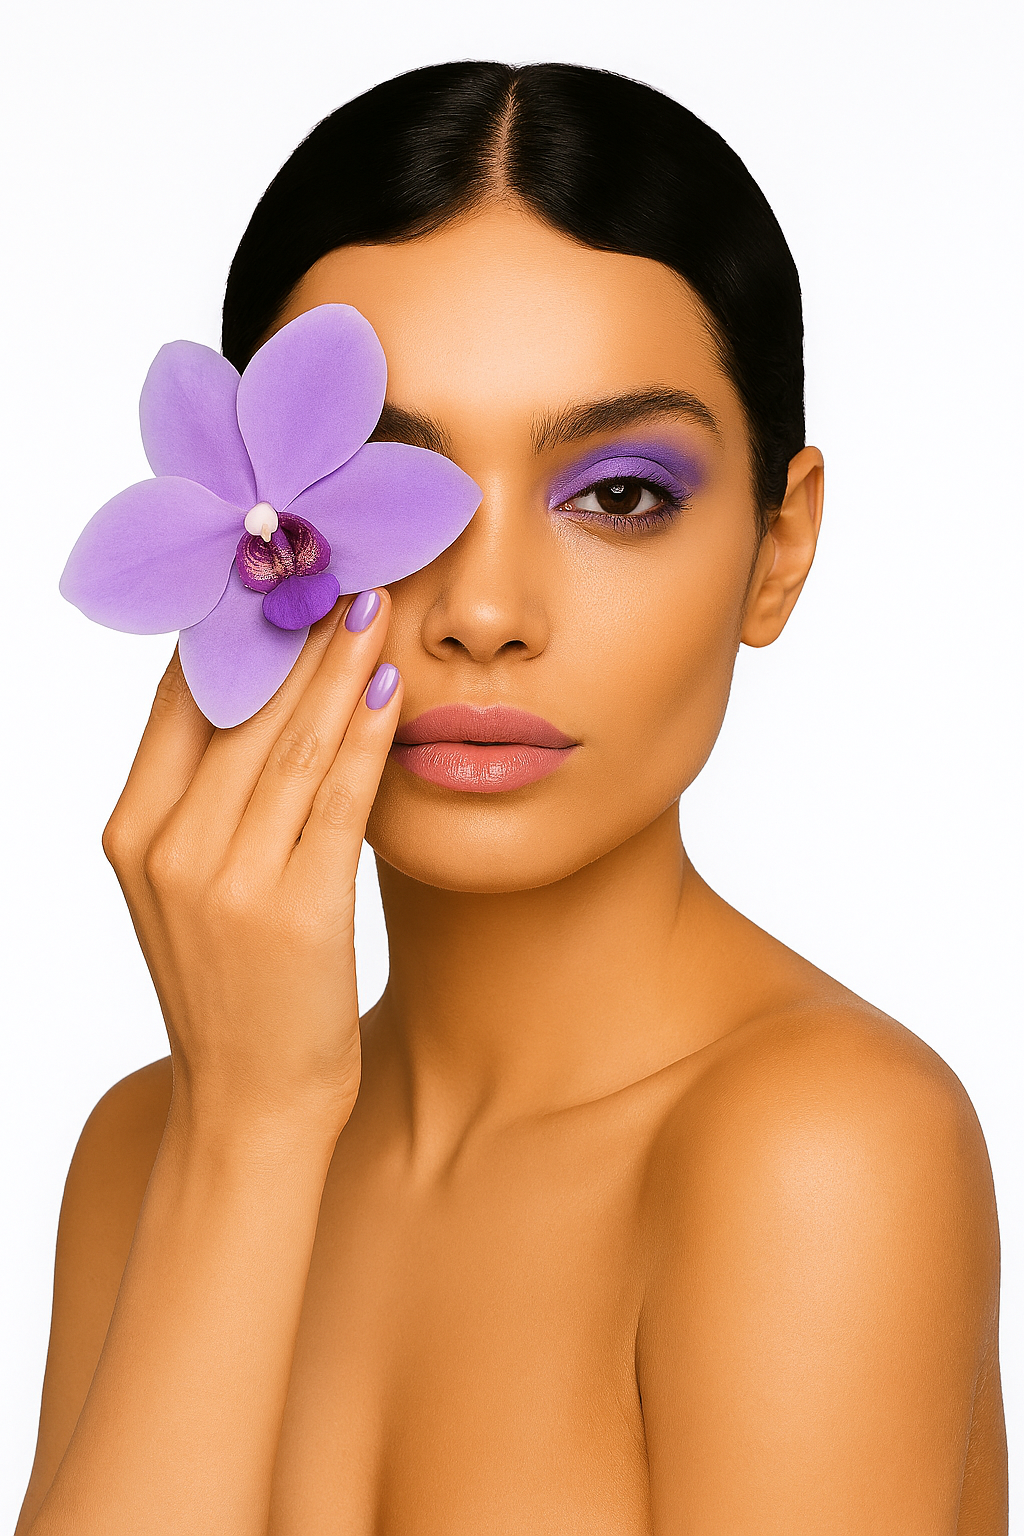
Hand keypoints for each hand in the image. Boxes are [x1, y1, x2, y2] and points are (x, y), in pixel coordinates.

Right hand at [101, 590, 400, 1135]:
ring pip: (289, 743)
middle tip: (340, 564)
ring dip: (336, 665)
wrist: (249, 1105)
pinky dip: (363, 736)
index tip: (278, 576)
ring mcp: (226, 880)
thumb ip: (205, 799)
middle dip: (293, 630)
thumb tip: (257, 697)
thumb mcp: (189, 888)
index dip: (231, 630)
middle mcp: (168, 848)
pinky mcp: (293, 910)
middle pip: (239, 709)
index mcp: (132, 832)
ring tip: (372, 602)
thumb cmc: (232, 989)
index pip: (179, 702)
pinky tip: (387, 685)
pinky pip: (334, 799)